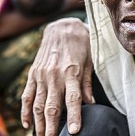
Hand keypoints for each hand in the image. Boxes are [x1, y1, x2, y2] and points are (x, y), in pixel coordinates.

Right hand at [21, 18, 92, 135]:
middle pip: (52, 106)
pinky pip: (27, 96)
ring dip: (40, 123)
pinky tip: (28, 124)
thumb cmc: (82, 43)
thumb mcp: (91, 60)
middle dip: (53, 126)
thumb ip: (88, 83)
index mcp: (72, 72)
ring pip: (39, 104)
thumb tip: (91, 103)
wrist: (63, 26)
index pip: (73, 99)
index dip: (74, 116)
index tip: (74, 131)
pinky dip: (26, 111)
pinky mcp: (33, 74)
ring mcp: (41, 75)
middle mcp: (54, 75)